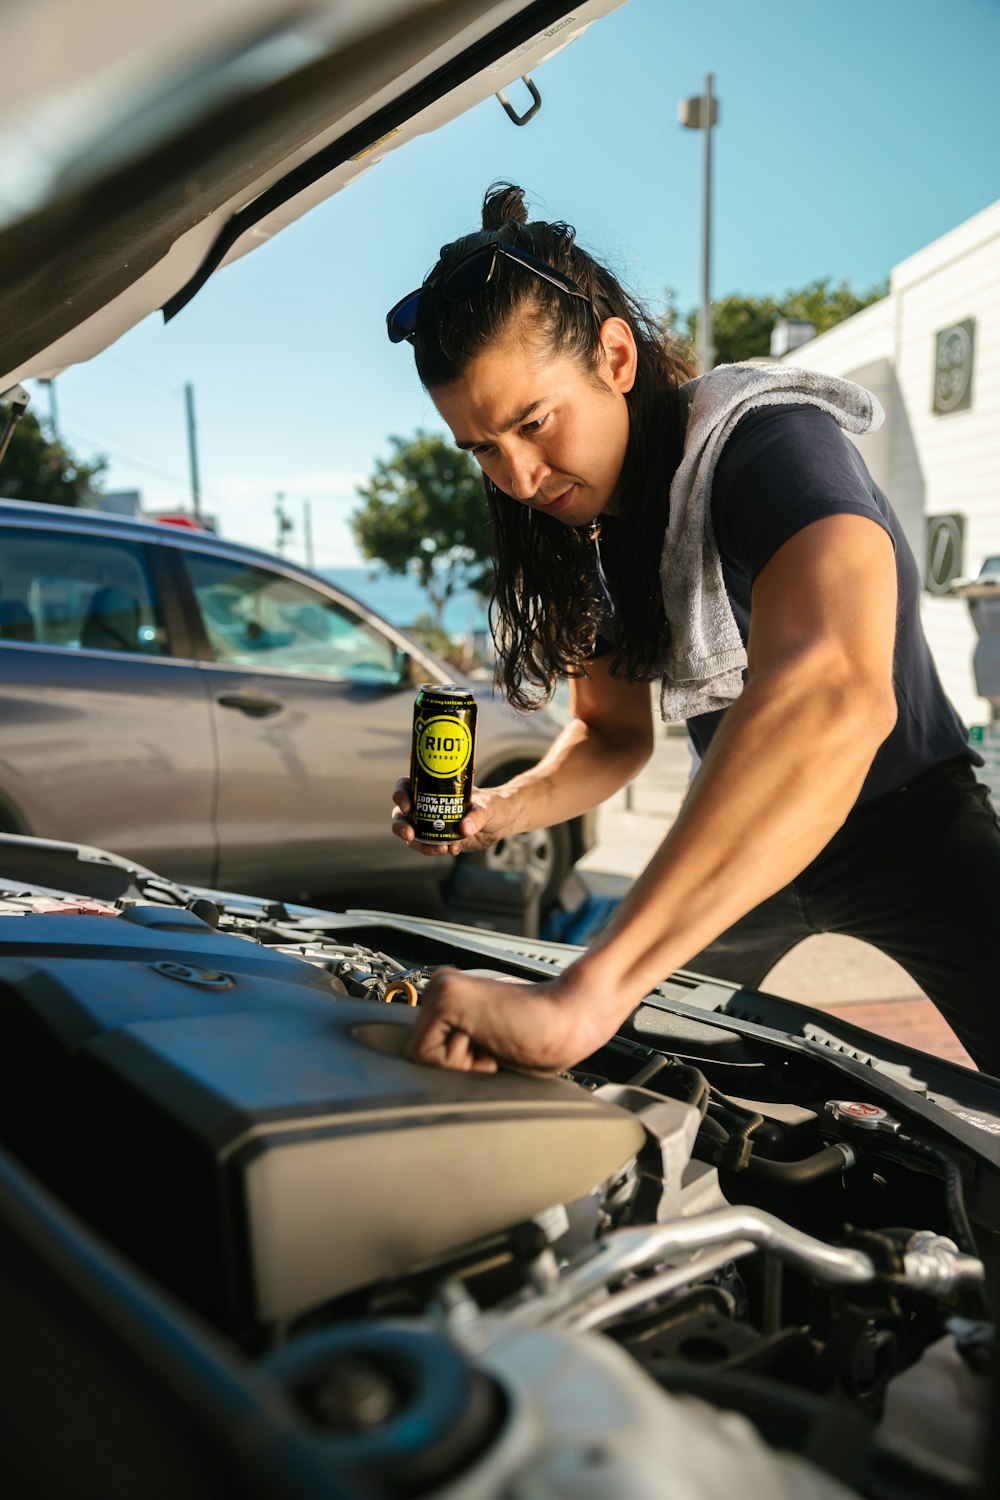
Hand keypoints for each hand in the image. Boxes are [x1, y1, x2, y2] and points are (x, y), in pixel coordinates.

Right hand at [391, 777, 514, 858]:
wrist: (504, 821)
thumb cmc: (495, 804)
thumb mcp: (489, 806)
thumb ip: (478, 815)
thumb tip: (464, 828)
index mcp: (434, 788)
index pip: (407, 786)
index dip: (401, 795)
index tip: (408, 806)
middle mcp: (428, 806)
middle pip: (402, 815)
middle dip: (400, 826)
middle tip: (409, 835)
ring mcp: (433, 825)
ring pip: (413, 835)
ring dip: (419, 844)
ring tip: (439, 849)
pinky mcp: (442, 840)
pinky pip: (429, 847)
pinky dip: (435, 850)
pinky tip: (452, 850)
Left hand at [405, 966, 600, 1074]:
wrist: (570, 1019)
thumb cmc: (541, 1040)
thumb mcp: (488, 1051)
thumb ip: (458, 1052)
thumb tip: (429, 1080)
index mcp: (450, 1001)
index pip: (426, 1054)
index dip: (460, 1068)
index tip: (492, 1050)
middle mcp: (440, 989)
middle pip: (420, 1055)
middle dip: (457, 1066)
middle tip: (495, 1045)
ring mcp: (440, 990)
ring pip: (421, 1057)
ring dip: (461, 1064)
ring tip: (494, 1041)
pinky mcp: (445, 997)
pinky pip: (427, 1055)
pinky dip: (460, 1062)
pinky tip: (490, 1039)